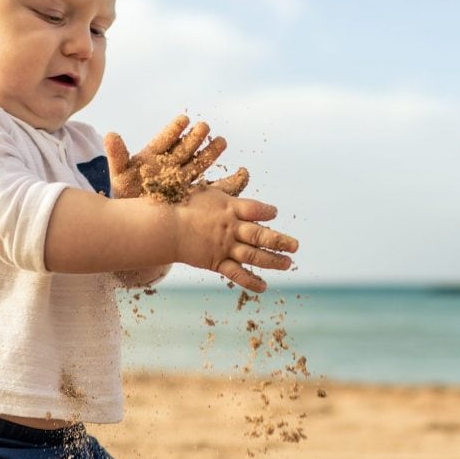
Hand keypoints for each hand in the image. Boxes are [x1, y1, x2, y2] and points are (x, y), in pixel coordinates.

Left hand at [104, 115, 249, 199]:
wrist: (134, 219)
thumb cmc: (125, 192)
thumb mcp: (119, 174)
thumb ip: (118, 155)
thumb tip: (110, 134)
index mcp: (153, 156)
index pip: (164, 140)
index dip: (173, 130)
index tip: (184, 119)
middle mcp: (170, 164)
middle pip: (184, 149)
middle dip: (194, 138)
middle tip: (204, 127)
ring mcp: (182, 179)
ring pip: (199, 163)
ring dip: (210, 153)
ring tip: (221, 142)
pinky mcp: (193, 195)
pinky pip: (211, 188)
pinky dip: (227, 182)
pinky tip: (241, 174)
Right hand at [172, 186, 299, 292]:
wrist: (163, 227)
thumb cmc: (181, 204)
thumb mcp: (206, 189)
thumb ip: (227, 185)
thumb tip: (245, 172)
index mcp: (229, 208)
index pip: (256, 209)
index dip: (267, 212)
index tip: (274, 213)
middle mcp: (231, 228)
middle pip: (261, 235)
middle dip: (280, 241)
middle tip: (296, 246)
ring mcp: (224, 246)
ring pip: (254, 255)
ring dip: (273, 261)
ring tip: (288, 263)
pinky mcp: (215, 262)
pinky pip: (236, 273)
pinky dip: (250, 281)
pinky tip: (264, 286)